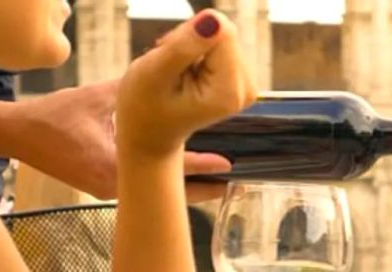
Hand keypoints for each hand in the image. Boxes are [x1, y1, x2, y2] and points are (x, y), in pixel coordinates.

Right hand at [14, 81, 232, 200]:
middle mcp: (114, 185)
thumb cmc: (53, 117)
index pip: (170, 169)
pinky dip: (163, 181)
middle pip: (168, 191)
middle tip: (231, 183)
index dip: (202, 168)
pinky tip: (181, 174)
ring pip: (156, 192)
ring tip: (215, 180)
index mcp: (114, 165)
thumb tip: (164, 76)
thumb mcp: (97, 99)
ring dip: (183, 186)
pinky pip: (143, 188)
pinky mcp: (104, 187)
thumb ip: (133, 91)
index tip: (228, 169)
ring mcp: (109, 190)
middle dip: (201, 188)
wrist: (19, 135)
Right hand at [115, 10, 254, 156]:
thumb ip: (183, 47)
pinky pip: (221, 42)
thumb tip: (215, 19)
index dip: (187, 36)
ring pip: (220, 34)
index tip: (167, 58)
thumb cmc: (144, 105)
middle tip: (169, 68)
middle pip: (223, 33)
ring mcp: (246, 85)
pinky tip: (184, 71)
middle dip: (190, 41)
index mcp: (229, 93)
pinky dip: (197, 50)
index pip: (221, 33)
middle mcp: (246, 90)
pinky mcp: (241, 77)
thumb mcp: (154, 73)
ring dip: (191, 46)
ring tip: (174, 72)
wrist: (150, 131)